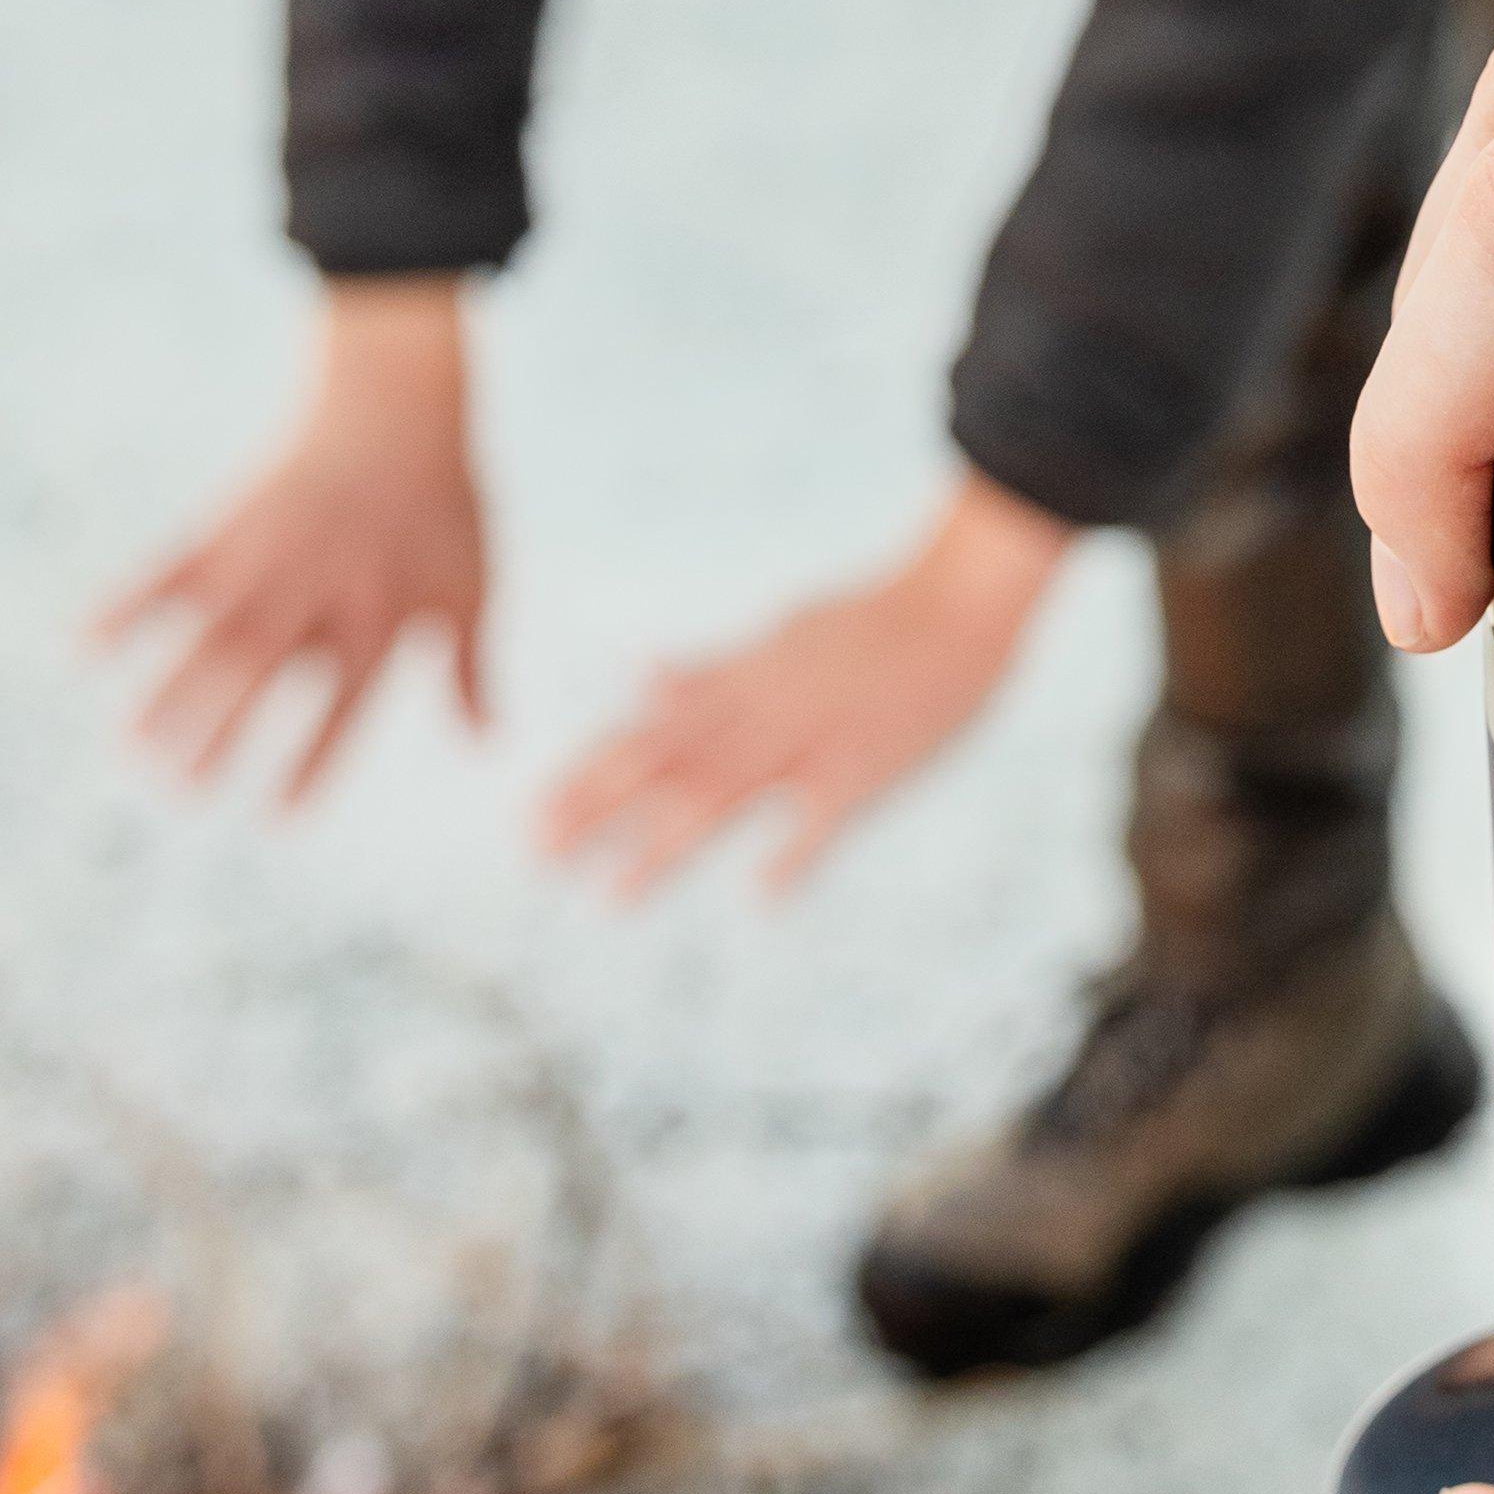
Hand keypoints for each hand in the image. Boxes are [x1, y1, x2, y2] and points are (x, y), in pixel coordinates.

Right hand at [94, 278, 488, 801]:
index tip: (278, 819)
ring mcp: (267, 558)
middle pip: (264, 673)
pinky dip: (125, 604)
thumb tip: (485, 742)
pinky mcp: (228, 527)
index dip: (312, 759)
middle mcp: (318, 592)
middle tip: (185, 793)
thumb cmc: (443, 508)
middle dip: (223, 734)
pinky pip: (168, 569)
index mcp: (381, 614)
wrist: (397, 413)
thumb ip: (470, 667)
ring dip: (169, 688)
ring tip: (133, 747)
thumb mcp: (471, 586)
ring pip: (211, 631)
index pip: (345, 702)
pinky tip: (83, 647)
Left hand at [538, 471, 1075, 898]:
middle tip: (538, 856)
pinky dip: (796, 851)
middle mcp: (764, 710)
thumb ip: (712, 667)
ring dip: (669, 845)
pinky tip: (762, 895)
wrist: (963, 596)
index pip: (650, 731)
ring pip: (730, 793)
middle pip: (670, 766)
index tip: (530, 813)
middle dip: (601, 812)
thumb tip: (643, 675)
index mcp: (745, 679)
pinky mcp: (871, 763)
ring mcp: (815, 738)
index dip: (589, 773)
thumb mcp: (782, 630)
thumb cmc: (879, 614)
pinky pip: (828, 813)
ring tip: (614, 897)